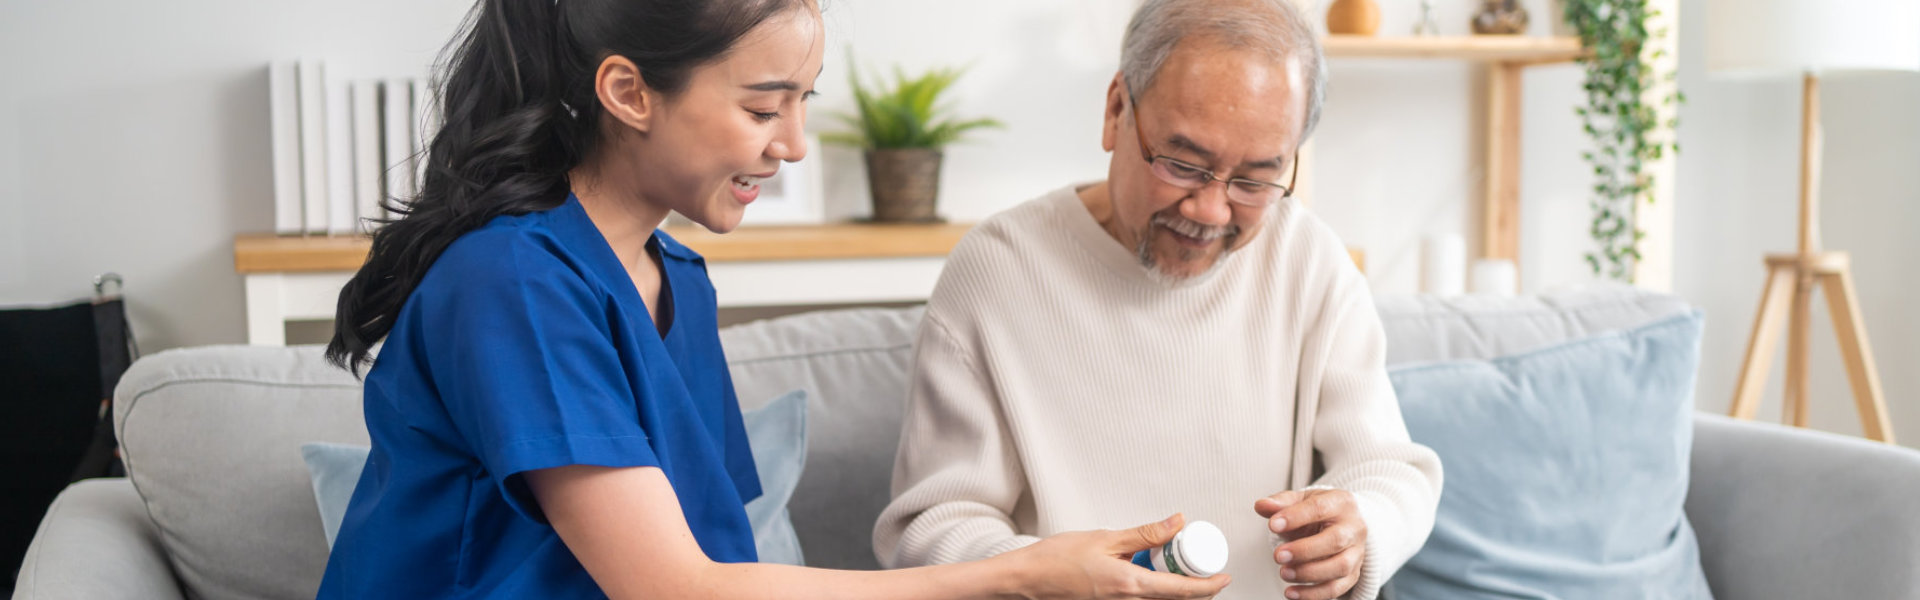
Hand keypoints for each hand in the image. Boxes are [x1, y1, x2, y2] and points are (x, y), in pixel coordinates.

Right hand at [997, 513, 1230, 599]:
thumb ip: (1146, 533)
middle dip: (1193, 584)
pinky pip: (1142, 599)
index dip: (1210, 586)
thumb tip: (1179, 523)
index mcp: (1131, 587)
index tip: (1225, 577)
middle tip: (1196, 560)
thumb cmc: (1057, 560)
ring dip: (1171, 585)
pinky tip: (1142, 569)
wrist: (1028, 579)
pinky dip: (1152, 587)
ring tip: (1164, 561)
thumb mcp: (1107, 538)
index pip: (1184, 591)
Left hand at [1255, 489, 1365, 599]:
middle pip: (1336, 540)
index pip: (1320, 508)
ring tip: (1284, 573)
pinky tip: (1292, 592)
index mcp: (1341, 503)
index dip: (1295, 517)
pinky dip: (1313, 594)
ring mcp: (1356, 552)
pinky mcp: (1353, 574)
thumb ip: (1281, 503)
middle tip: (1278, 556)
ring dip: (1309, 574)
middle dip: (1304, 550)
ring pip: (1340, 567)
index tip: (1273, 525)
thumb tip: (1261, 505)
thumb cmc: (1318, 512)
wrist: (1337, 524)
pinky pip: (1337, 588)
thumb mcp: (1300, 500)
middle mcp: (1354, 528)